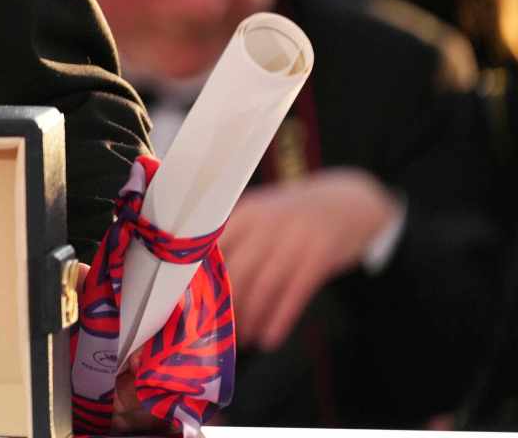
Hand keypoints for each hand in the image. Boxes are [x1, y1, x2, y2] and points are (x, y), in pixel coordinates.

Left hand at [217, 167, 399, 348]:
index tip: (190, 307)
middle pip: (236, 273)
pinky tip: (269, 339)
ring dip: (251, 318)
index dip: (199, 281)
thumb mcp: (262, 214)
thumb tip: (199, 278)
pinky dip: (279, 320)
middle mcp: (266, 224)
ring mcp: (295, 239)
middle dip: (226, 307)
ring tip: (244, 339)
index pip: (212, 250)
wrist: (351, 202)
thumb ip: (234, 238)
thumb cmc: (295, 216)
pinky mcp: (320, 256)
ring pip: (264, 286)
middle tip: (219, 332)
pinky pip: (294, 294)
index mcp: (245, 213)